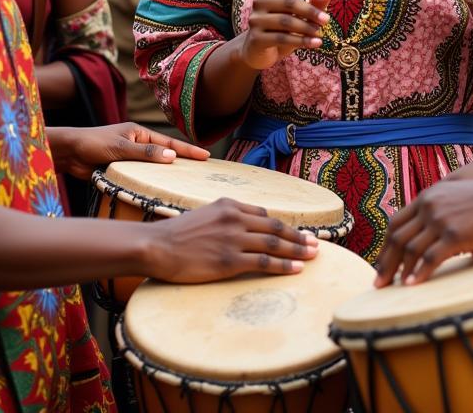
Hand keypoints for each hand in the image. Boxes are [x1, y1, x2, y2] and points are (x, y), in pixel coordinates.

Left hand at [48, 123, 210, 178]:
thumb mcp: (120, 147)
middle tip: (202, 173)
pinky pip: (140, 177)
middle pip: (164, 156)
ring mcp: (130, 159)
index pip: (168, 143)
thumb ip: (145, 153)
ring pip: (152, 169)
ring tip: (185, 185)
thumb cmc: (92, 143)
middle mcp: (137, 145)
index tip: (205, 156)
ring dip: (165, 176)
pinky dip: (149, 183)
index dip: (187, 150)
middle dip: (181, 163)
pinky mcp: (121, 171)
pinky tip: (158, 192)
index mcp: (139, 133)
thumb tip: (172, 156)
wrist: (68, 153)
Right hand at [144, 198, 318, 281]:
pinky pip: (264, 262)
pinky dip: (284, 265)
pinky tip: (296, 269)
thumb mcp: (203, 216)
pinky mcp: (230, 260)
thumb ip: (225, 218)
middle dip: (298, 236)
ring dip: (297, 250)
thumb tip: (243, 227)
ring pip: (274, 244)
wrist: (157, 245)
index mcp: (228, 204)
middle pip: (275, 227)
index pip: (263, 214)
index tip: (295, 232)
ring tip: (313, 255)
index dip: (282, 225)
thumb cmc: (176, 234)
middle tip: (315, 243)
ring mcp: (234, 239)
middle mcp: (235, 218)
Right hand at [236, 0, 331, 70]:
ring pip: (285, 21)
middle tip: (326, 20)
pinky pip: (281, 38)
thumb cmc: (282, 29)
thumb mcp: (300, 16)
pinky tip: (316, 44)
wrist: (259, 51)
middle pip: (288, 1)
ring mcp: (256, 19)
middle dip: (310, 11)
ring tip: (320, 33)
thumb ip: (314, 4)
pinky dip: (301, 41)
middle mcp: (261, 1)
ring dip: (306, 27)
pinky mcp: (256, 37)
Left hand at [373, 177, 472, 287]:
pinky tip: (412, 285)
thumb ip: (445, 216)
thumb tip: (448, 242)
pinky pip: (430, 258)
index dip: (386, 245)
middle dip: (385, 262)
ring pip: (410, 249)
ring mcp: (440, 220)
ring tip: (392, 288)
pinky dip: (419, 273)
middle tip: (378, 283)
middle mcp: (428, 206)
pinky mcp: (454, 234)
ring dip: (398, 271)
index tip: (380, 262)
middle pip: (397, 237)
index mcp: (426, 197)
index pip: (396, 223)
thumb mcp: (458, 200)